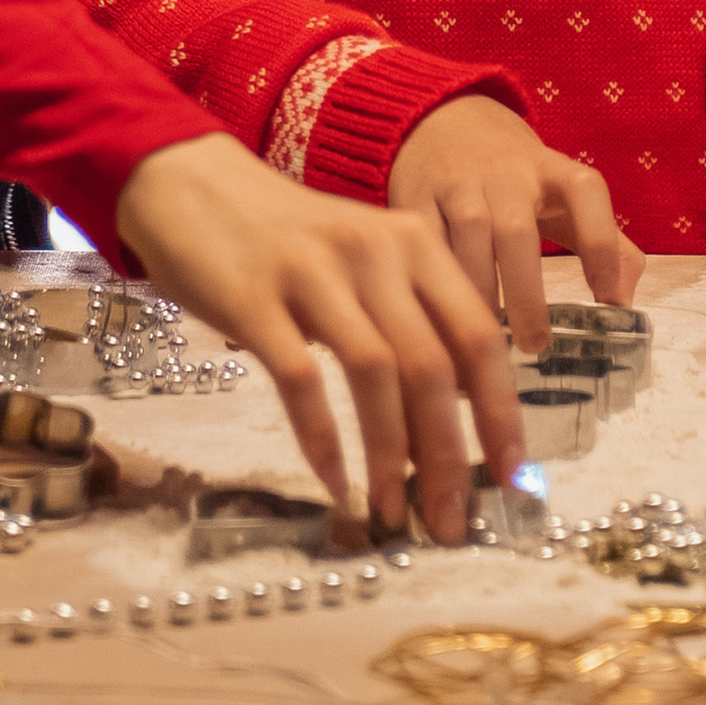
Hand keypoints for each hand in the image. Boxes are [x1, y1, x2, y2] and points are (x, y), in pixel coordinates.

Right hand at [114, 132, 523, 540]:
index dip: (501, 411)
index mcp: (414, 242)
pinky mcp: (254, 298)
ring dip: (390, 456)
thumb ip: (412, 321)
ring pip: (374, 374)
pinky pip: (301, 378)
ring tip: (396, 513)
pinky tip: (336, 484)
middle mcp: (374, 252)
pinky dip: (324, 440)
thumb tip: (456, 417)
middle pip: (432, 364)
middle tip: (452, 520)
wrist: (193, 185)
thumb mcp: (365, 261)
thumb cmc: (288, 238)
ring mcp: (313, 272)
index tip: (513, 476)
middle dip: (449, 454)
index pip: (479, 335)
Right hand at [389, 97, 641, 350]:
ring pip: (468, 239)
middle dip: (527, 293)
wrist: (443, 121)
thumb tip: (623, 304)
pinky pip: (425, 246)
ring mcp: (457, 184)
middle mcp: (505, 173)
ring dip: (478, 296)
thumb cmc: (517, 178)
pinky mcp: (415, 198)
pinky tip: (444, 325)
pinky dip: (433, 286)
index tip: (607, 298)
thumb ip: (605, 242)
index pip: (585, 192)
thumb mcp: (563, 193)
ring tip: (488, 345)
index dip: (600, 243)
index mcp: (551, 169)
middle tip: (537, 346)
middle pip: (517, 231)